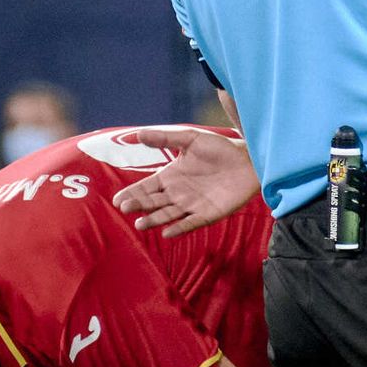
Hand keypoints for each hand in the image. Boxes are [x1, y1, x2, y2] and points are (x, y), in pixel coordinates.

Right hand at [112, 129, 259, 237]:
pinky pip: (190, 223)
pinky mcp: (207, 214)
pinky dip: (179, 228)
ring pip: (167, 215)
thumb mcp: (191, 139)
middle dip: (138, 206)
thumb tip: (138, 134)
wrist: (249, 159)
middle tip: (125, 208)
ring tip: (140, 224)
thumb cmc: (220, 148)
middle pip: (153, 202)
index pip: (146, 187)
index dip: (131, 193)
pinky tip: (168, 232)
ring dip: (154, 220)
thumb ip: (165, 138)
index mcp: (170, 176)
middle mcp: (177, 193)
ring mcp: (192, 205)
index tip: (117, 200)